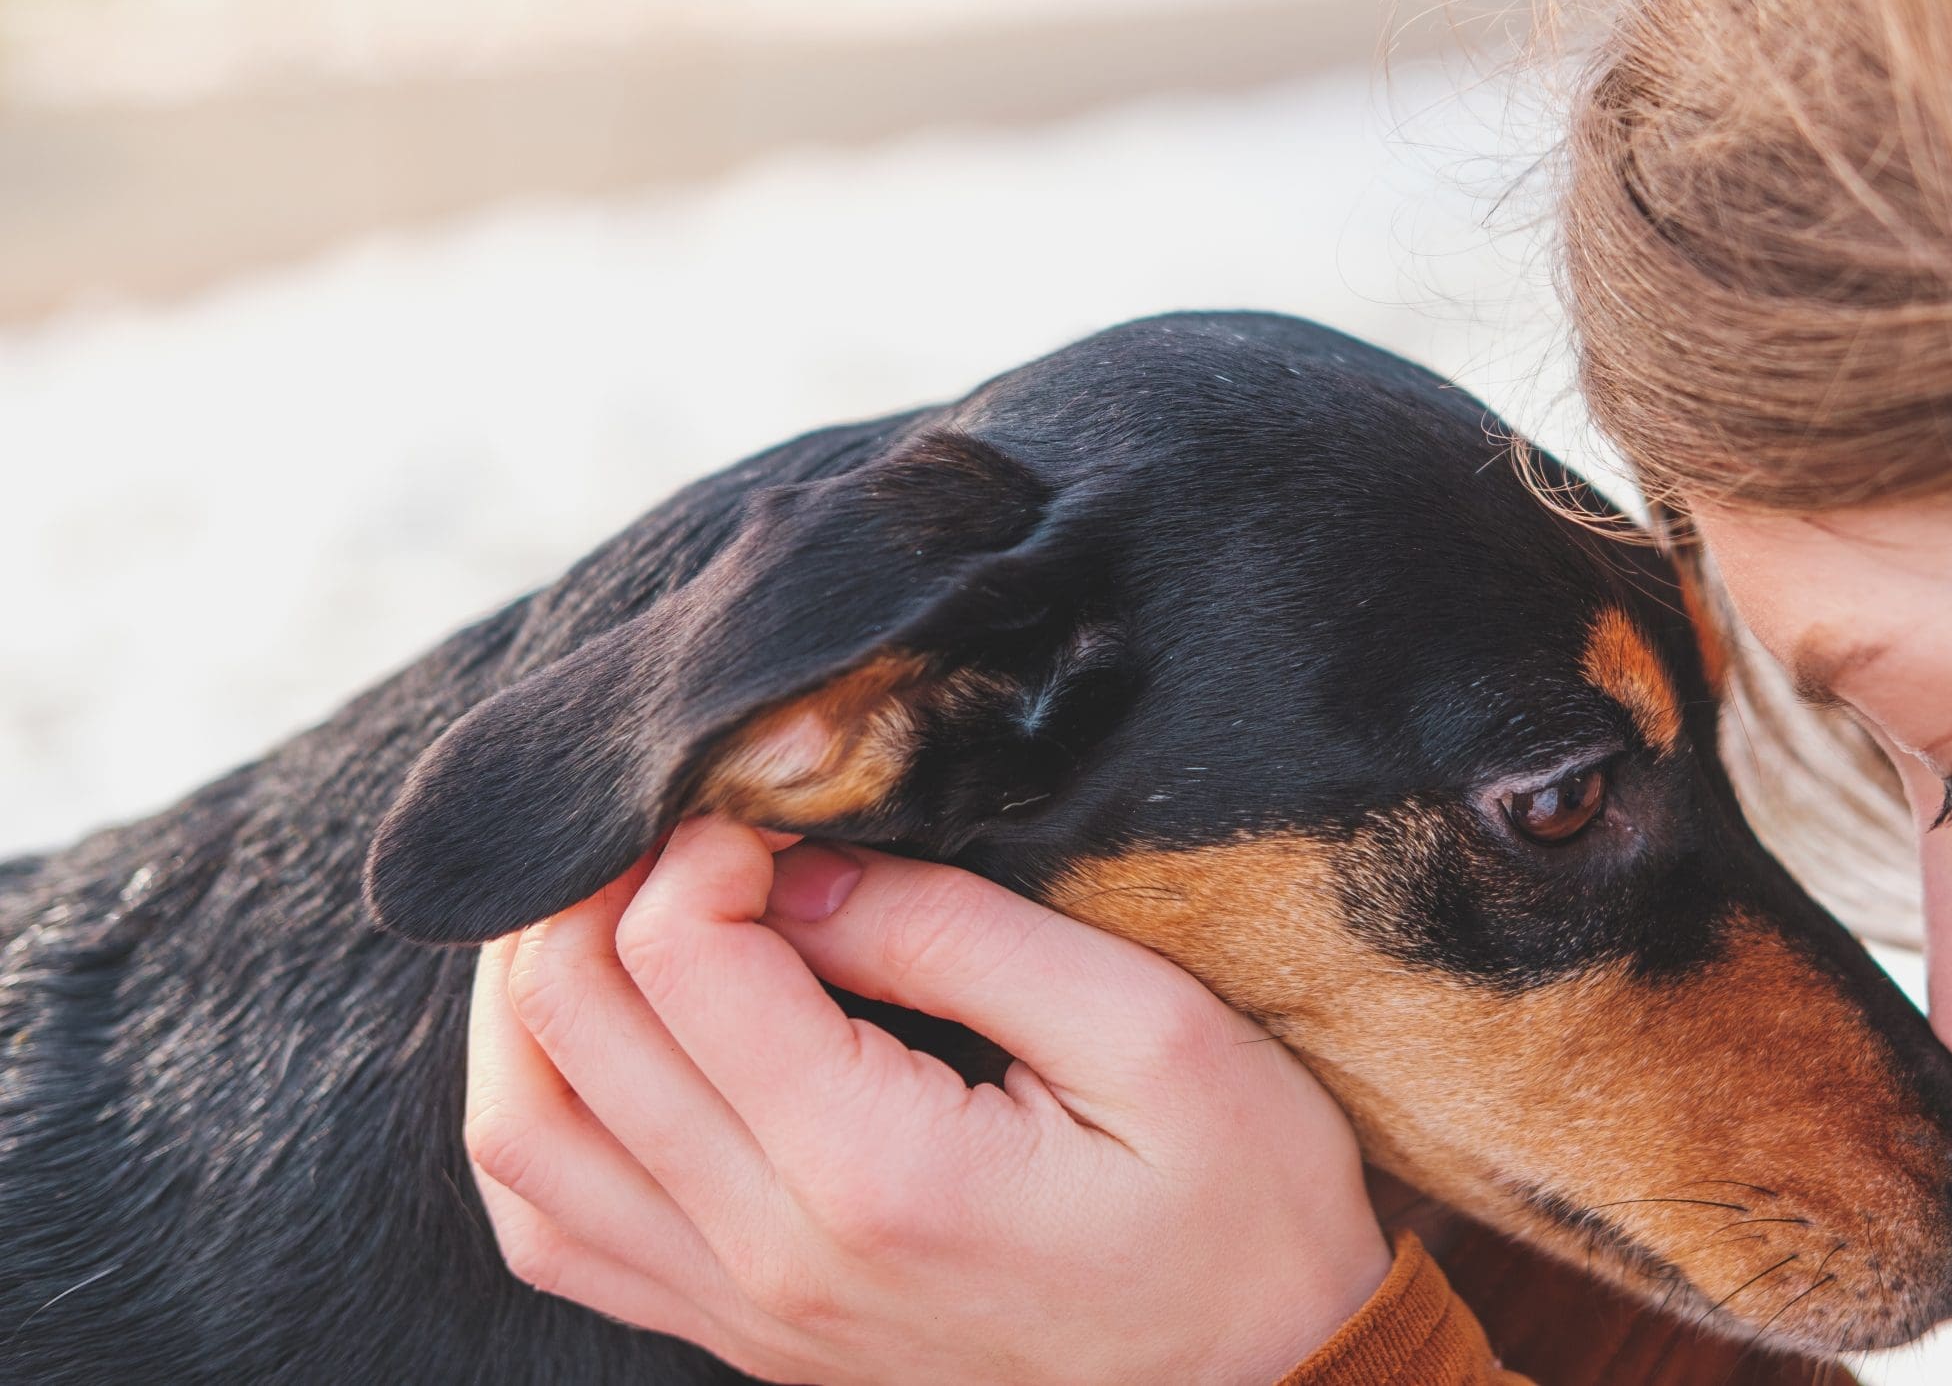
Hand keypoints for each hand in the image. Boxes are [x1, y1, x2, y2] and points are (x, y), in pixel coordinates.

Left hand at [463, 818, 1389, 1385]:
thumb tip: (796, 868)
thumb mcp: (1152, 1031)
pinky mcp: (742, 1335)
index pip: (680, 960)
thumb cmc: (1241, 1209)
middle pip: (568, 1034)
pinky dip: (540, 1110)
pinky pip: (557, 1232)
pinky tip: (600, 1038)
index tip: (773, 803)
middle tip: (682, 823)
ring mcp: (744, 1313)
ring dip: (531, 995)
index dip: (698, 840)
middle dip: (592, 887)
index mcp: (878, 1172)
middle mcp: (775, 1259)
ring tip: (609, 903)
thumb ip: (958, 935)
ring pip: (524, 1141)